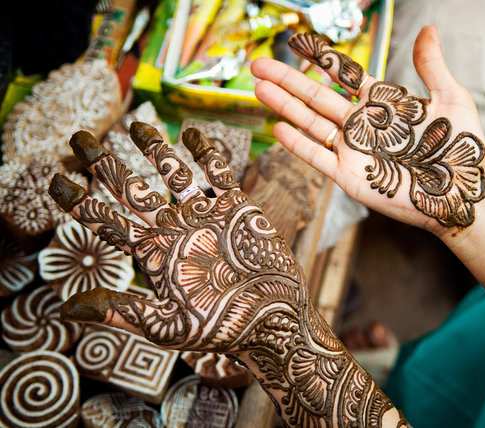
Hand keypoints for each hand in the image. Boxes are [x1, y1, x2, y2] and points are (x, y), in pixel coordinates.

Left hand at [50, 123, 303, 351]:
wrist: (272, 318)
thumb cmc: (219, 328)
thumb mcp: (163, 323)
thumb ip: (119, 309)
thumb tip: (66, 307)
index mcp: (153, 252)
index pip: (106, 221)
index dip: (80, 201)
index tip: (57, 179)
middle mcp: (173, 228)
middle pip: (130, 188)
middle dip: (103, 163)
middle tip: (79, 138)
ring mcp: (204, 215)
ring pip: (172, 173)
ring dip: (154, 148)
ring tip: (134, 125)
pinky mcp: (236, 207)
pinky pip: (218, 172)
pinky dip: (205, 151)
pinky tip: (190, 134)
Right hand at [251, 26, 484, 232]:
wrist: (462, 192)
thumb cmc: (462, 148)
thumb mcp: (451, 98)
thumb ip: (432, 66)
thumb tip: (429, 29)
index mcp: (383, 104)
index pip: (344, 75)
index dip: (320, 59)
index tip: (297, 44)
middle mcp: (362, 124)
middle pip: (316, 96)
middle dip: (287, 80)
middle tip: (259, 65)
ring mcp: (353, 150)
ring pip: (310, 123)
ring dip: (285, 106)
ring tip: (259, 88)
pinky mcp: (350, 176)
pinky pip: (318, 157)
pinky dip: (297, 144)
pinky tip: (278, 128)